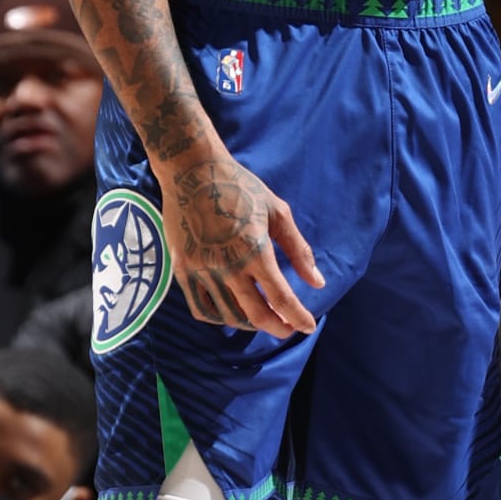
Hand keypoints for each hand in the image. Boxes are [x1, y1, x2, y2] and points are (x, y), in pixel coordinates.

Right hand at [165, 144, 323, 337]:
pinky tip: (231, 314)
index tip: (308, 326)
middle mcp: (228, 266)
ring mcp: (202, 269)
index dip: (298, 317)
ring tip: (263, 318)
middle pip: (256, 314)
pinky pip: (201, 308)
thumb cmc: (241, 187)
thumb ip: (298, 250)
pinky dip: (219, 318)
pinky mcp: (183, 268)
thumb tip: (317, 282)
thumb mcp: (278, 212)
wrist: (192, 171)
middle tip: (288, 328)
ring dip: (250, 324)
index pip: (281, 298)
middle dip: (278, 328)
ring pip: (228, 316)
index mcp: (255, 251)